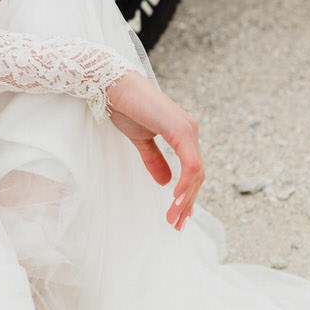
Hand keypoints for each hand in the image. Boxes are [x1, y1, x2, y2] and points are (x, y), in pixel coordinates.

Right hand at [105, 70, 203, 231]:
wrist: (113, 85)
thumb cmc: (125, 106)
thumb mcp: (140, 140)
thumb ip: (154, 159)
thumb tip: (165, 182)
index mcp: (182, 133)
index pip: (192, 170)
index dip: (187, 194)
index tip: (178, 215)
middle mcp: (190, 131)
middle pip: (197, 176)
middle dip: (187, 202)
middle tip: (176, 224)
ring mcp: (187, 129)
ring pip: (196, 173)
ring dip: (186, 198)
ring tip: (174, 218)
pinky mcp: (180, 130)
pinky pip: (190, 164)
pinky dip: (185, 184)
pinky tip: (175, 198)